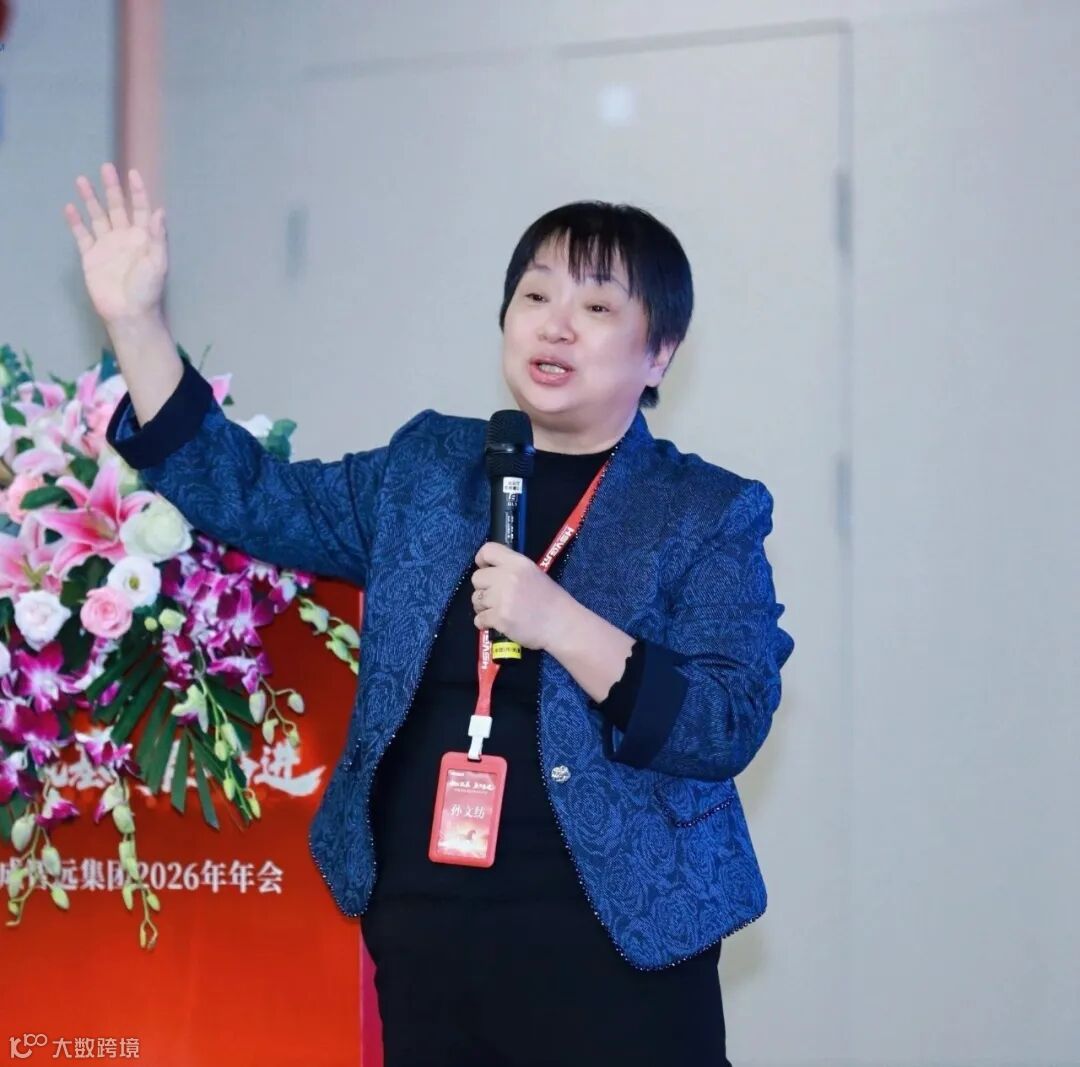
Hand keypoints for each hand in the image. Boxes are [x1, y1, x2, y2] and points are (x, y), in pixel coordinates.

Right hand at [63, 163, 167, 326]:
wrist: (129, 313)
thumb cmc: (148, 290)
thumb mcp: (158, 263)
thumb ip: (157, 237)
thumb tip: (160, 211)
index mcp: (143, 238)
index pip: (140, 209)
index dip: (137, 192)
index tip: (133, 173)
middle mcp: (124, 237)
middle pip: (116, 207)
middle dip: (112, 188)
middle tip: (106, 167)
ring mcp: (107, 246)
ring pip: (97, 216)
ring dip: (90, 199)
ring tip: (81, 179)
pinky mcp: (91, 256)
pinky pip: (82, 235)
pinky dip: (76, 222)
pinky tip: (70, 207)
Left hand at [470, 542, 572, 650]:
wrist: (562, 625)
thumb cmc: (551, 600)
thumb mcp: (534, 574)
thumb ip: (512, 570)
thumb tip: (491, 575)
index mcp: (518, 563)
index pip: (488, 550)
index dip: (482, 560)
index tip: (485, 569)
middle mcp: (508, 577)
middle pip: (477, 578)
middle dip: (483, 588)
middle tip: (495, 597)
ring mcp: (502, 598)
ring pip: (476, 599)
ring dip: (483, 607)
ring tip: (498, 611)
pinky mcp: (500, 618)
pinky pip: (479, 619)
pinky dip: (484, 623)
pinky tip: (496, 623)